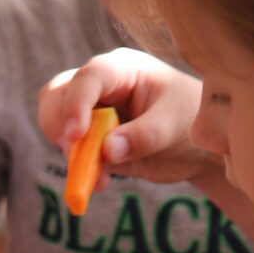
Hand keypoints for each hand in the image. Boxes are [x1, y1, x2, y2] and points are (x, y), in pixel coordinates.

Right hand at [39, 48, 211, 188]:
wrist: (197, 147)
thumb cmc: (192, 119)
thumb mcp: (174, 124)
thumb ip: (143, 136)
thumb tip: (107, 150)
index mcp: (122, 70)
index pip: (89, 77)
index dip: (76, 103)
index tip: (76, 136)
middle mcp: (100, 87)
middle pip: (57, 95)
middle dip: (60, 126)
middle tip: (74, 154)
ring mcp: (91, 114)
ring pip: (56, 125)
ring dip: (70, 153)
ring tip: (96, 175)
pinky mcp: (90, 141)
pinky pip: (71, 154)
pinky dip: (78, 170)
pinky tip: (100, 182)